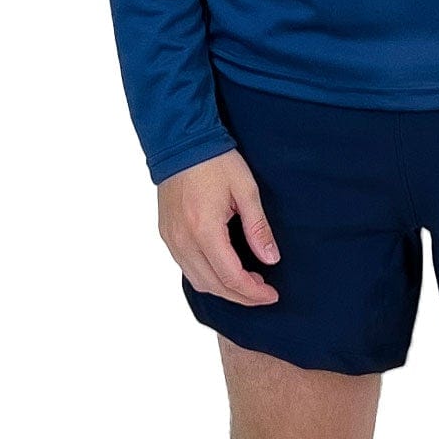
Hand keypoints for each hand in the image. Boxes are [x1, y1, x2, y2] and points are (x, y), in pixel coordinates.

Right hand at [157, 149, 280, 304]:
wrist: (180, 143)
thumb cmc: (215, 161)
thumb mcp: (246, 189)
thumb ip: (258, 227)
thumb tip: (271, 259)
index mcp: (204, 230)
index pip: (230, 277)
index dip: (253, 292)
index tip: (271, 295)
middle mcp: (183, 240)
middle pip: (213, 285)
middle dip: (241, 296)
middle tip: (263, 292)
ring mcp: (171, 239)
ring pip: (197, 281)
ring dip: (223, 289)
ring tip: (247, 283)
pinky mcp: (166, 234)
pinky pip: (186, 268)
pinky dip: (206, 277)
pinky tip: (224, 270)